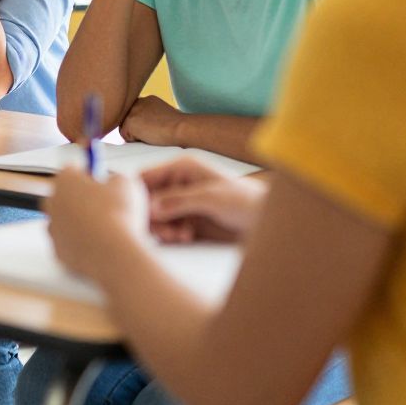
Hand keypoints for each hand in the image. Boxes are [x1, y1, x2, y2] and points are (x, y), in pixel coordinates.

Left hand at [46, 168, 147, 276]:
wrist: (112, 252)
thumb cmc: (117, 216)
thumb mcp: (126, 183)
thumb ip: (116, 178)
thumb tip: (116, 183)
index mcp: (65, 179)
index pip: (72, 169)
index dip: (90, 174)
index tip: (102, 180)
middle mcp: (53, 202)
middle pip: (64, 195)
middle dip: (82, 198)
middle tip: (105, 204)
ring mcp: (53, 227)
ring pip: (65, 220)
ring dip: (80, 221)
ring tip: (105, 227)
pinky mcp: (58, 251)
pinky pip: (69, 242)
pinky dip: (80, 242)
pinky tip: (99, 244)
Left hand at [118, 95, 183, 145]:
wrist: (181, 128)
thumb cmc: (178, 127)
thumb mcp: (164, 117)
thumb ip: (152, 118)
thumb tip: (145, 129)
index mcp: (148, 100)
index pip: (135, 114)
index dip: (141, 125)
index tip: (153, 129)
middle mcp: (138, 102)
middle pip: (127, 120)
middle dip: (135, 129)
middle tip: (152, 134)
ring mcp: (132, 111)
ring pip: (125, 129)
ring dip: (135, 135)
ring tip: (152, 136)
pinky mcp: (129, 122)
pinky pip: (126, 137)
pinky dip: (135, 141)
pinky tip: (149, 138)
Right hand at [142, 157, 265, 243]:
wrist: (267, 220)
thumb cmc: (246, 200)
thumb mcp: (211, 198)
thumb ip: (180, 201)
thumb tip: (152, 207)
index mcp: (181, 168)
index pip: (146, 177)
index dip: (138, 195)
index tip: (139, 214)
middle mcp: (177, 183)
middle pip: (147, 199)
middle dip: (152, 217)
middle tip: (164, 232)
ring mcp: (181, 202)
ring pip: (155, 216)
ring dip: (162, 228)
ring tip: (178, 236)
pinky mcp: (187, 219)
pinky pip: (167, 227)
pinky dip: (171, 234)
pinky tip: (185, 236)